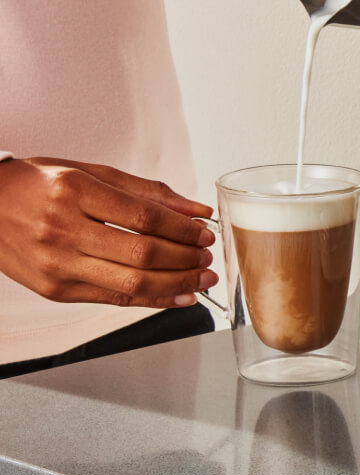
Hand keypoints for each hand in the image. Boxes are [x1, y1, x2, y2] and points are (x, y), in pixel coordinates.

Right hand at [0, 158, 217, 308]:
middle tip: (207, 256)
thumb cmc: (37, 184)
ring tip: (201, 278)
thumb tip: (196, 209)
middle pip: (142, 253)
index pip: (144, 217)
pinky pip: (113, 300)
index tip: (204, 233)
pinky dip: (152, 301)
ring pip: (132, 283)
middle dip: (186, 259)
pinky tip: (178, 296)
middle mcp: (62, 229)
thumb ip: (146, 191)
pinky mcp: (55, 290)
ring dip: (177, 284)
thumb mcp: (90, 172)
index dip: (182, 230)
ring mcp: (57, 264)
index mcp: (73, 192)